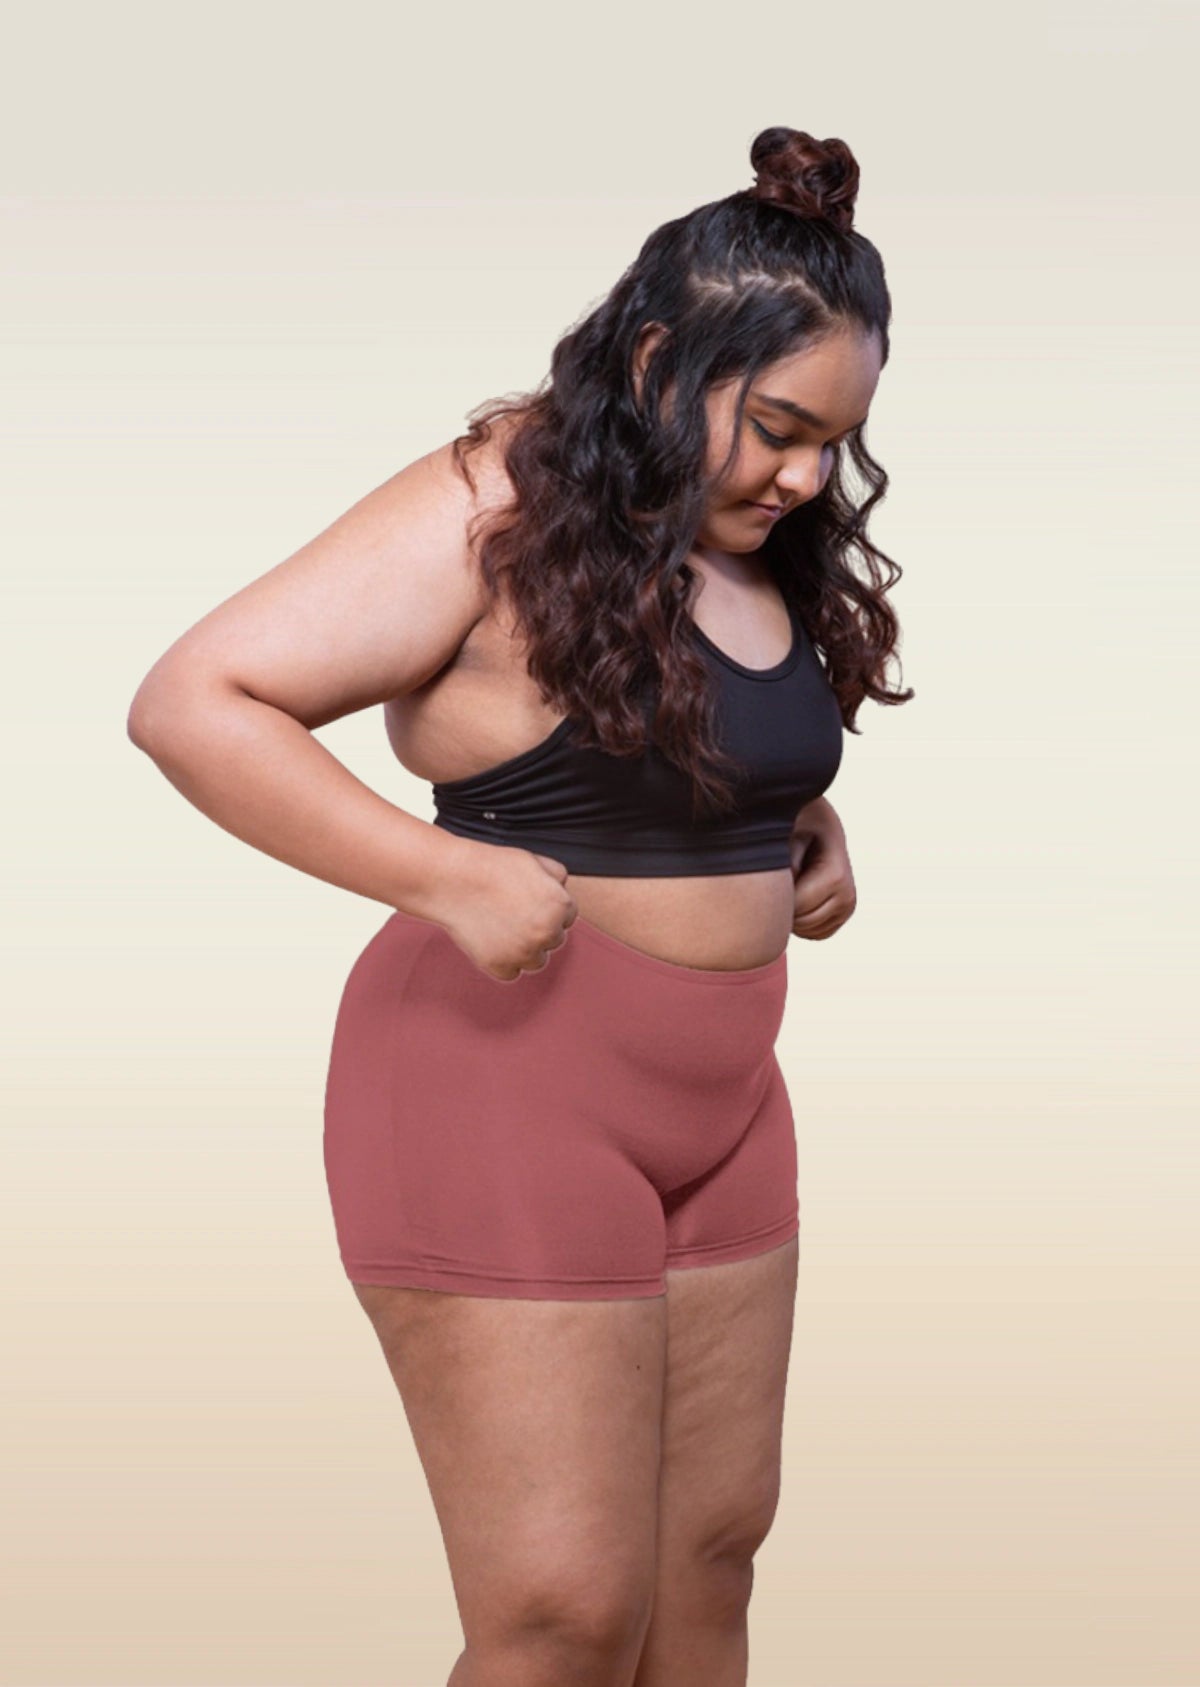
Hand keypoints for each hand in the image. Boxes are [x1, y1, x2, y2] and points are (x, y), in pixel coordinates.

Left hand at [788, 798, 855, 940]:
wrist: (818, 823)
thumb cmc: (798, 825)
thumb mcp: (787, 834)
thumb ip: (784, 862)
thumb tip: (782, 893)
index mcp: (836, 877)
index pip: (796, 908)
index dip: (776, 897)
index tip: (771, 876)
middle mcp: (847, 896)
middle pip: (801, 923)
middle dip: (784, 906)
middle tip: (779, 879)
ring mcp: (847, 908)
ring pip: (806, 931)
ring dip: (791, 914)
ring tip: (789, 883)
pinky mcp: (842, 915)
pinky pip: (814, 933)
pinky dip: (800, 921)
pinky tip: (796, 895)